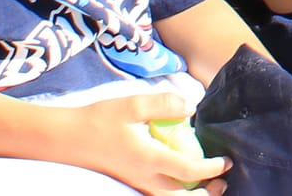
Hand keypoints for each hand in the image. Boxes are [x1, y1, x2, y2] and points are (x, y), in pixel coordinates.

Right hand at [64, 93, 226, 195]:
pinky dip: (173, 192)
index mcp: (149, 159)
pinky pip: (156, 194)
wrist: (65, 139)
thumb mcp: (132, 104)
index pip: (188, 170)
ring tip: (206, 187)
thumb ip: (164, 104)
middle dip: (205, 194)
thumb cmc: (98, 120)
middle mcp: (143, 177)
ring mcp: (134, 182)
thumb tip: (191, 107)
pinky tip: (179, 180)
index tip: (226, 162)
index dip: (211, 168)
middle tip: (222, 183)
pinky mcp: (128, 181)